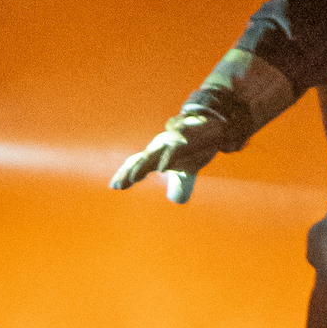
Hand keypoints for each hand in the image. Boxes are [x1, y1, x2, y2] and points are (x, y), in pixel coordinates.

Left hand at [108, 112, 232, 203]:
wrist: (213, 128)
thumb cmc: (195, 148)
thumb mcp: (187, 170)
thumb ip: (179, 185)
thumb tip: (176, 199)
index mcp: (156, 153)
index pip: (136, 163)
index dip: (124, 174)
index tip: (114, 186)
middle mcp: (159, 147)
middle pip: (139, 160)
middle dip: (127, 173)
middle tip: (117, 186)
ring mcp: (171, 143)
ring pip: (153, 155)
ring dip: (142, 167)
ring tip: (132, 178)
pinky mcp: (185, 141)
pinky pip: (174, 151)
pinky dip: (167, 159)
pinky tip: (162, 169)